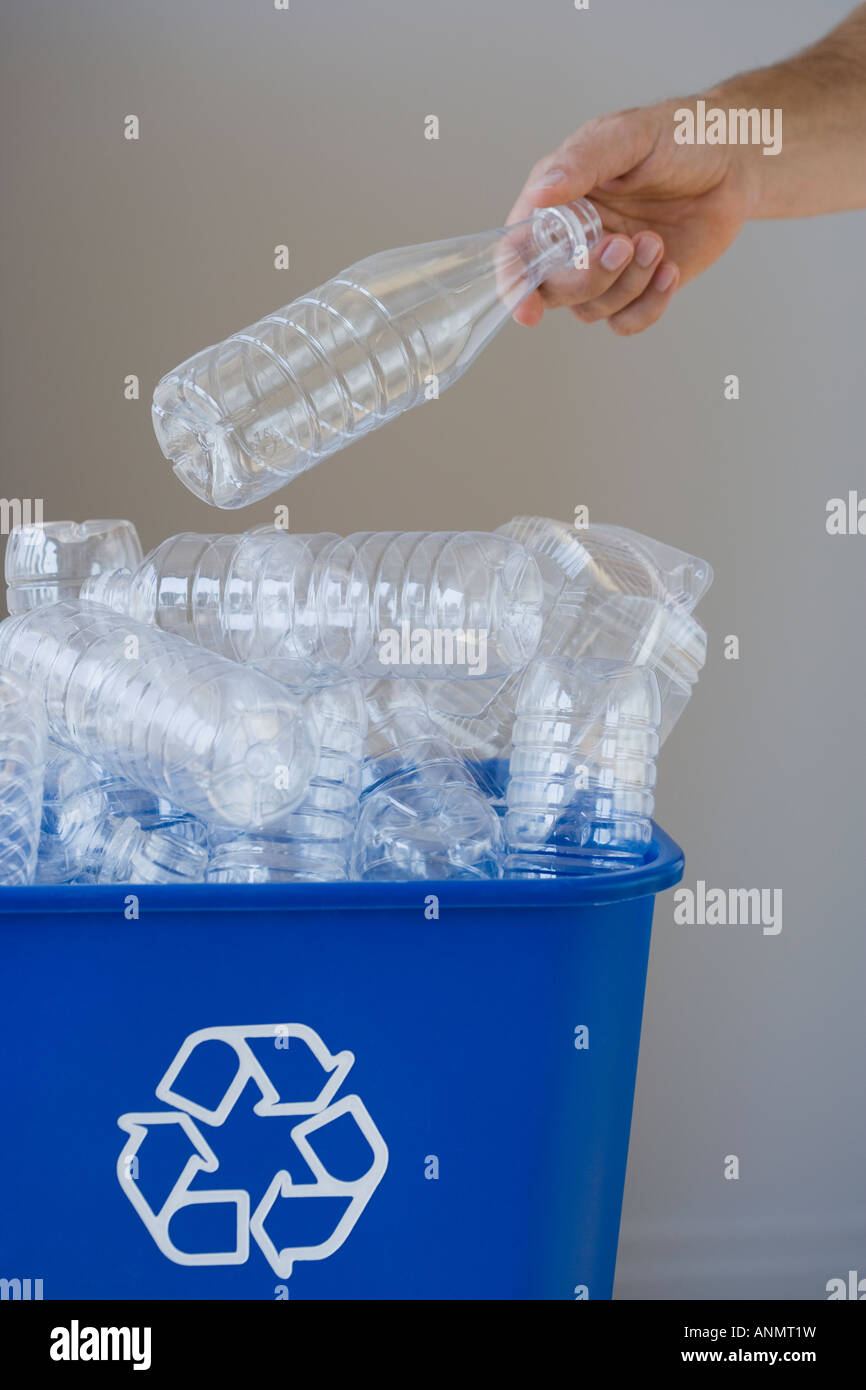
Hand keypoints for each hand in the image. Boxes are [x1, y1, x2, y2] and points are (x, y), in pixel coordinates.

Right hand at [507, 98, 755, 335]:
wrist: (735, 158)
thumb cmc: (679, 135)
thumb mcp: (629, 136)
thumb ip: (582, 162)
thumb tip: (540, 194)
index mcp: (556, 204)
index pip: (517, 252)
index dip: (515, 284)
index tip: (529, 310)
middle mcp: (573, 242)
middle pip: (554, 290)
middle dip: (588, 278)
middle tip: (625, 244)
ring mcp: (606, 269)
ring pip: (592, 309)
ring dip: (627, 284)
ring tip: (657, 243)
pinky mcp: (639, 287)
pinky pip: (627, 322)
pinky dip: (649, 304)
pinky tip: (671, 269)